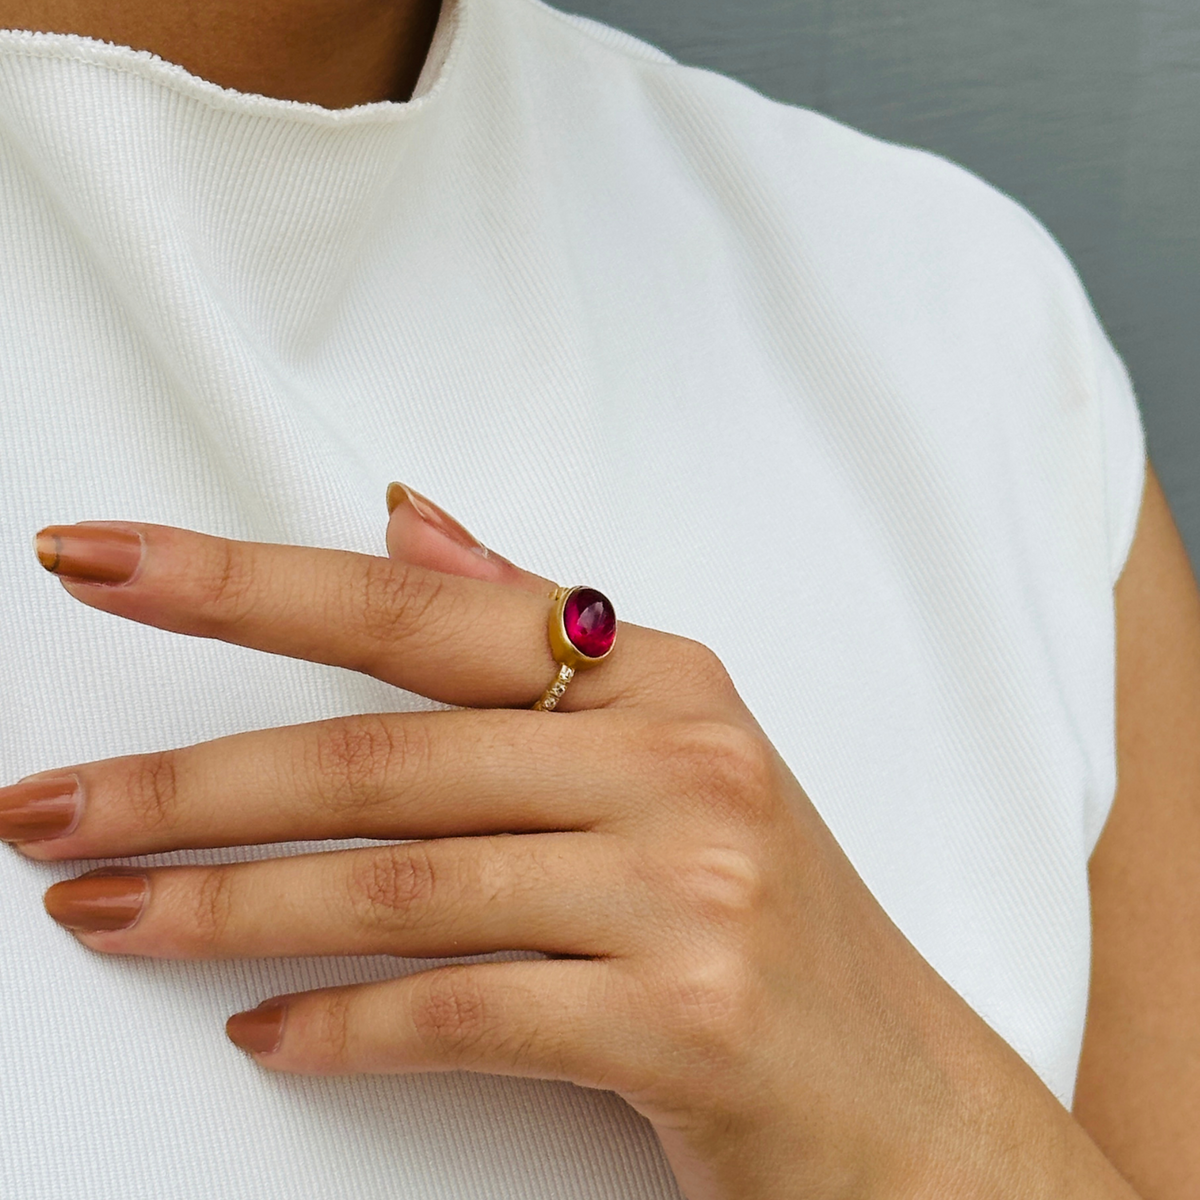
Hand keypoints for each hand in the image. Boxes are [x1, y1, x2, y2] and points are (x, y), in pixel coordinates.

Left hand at [3, 486, 1129, 1199]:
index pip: (416, 612)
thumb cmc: (767, 915)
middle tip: (46, 803)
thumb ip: (531, 632)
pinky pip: (462, 1010)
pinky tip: (262, 1030)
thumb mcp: (668, 750)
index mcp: (661, 682)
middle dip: (188, 779)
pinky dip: (341, 1025)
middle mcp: (680, 765)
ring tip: (99, 910)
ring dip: (224, 905)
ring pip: (399, 887)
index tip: (107, 563)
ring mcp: (690, 887)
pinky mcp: (686, 1019)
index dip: (246, 585)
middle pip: (381, 758)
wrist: (902, 1097)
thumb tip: (405, 521)